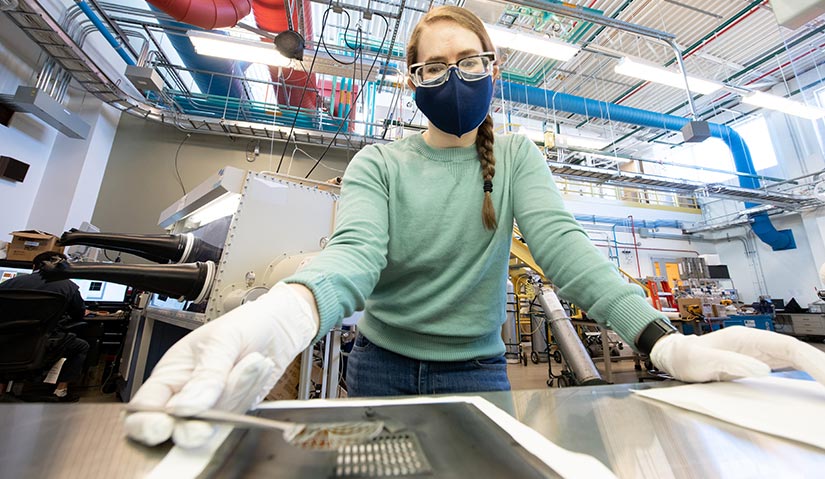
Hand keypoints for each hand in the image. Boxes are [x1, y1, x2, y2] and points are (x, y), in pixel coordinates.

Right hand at [123, 283, 318, 447]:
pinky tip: (257, 369)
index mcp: (171, 373)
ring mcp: (212, 407)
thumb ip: (206, 375)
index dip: (146, 423)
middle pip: (175, 426)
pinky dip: (248, 396)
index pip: (145, 407)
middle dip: (189, 429)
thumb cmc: (245, 324)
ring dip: (234, 395)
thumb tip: (184, 408)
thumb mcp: (223, 341)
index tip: (162, 427)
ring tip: (250, 362)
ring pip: (212, 423)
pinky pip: (236, 418)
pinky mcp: (234, 413)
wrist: (279, 327)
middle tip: (204, 426)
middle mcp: (187, 394)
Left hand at [650, 326, 824, 383]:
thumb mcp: (703, 360)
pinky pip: (786, 366)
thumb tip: (764, 369)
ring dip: (814, 369)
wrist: (675, 356)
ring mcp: (757, 352)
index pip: (788, 346)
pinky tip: (813, 382)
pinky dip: (803, 373)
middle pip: (797, 351)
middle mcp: (756, 342)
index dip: (811, 360)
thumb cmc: (686, 356)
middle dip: (819, 366)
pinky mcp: (756, 363)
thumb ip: (731, 362)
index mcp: (746, 338)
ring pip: (795, 358)